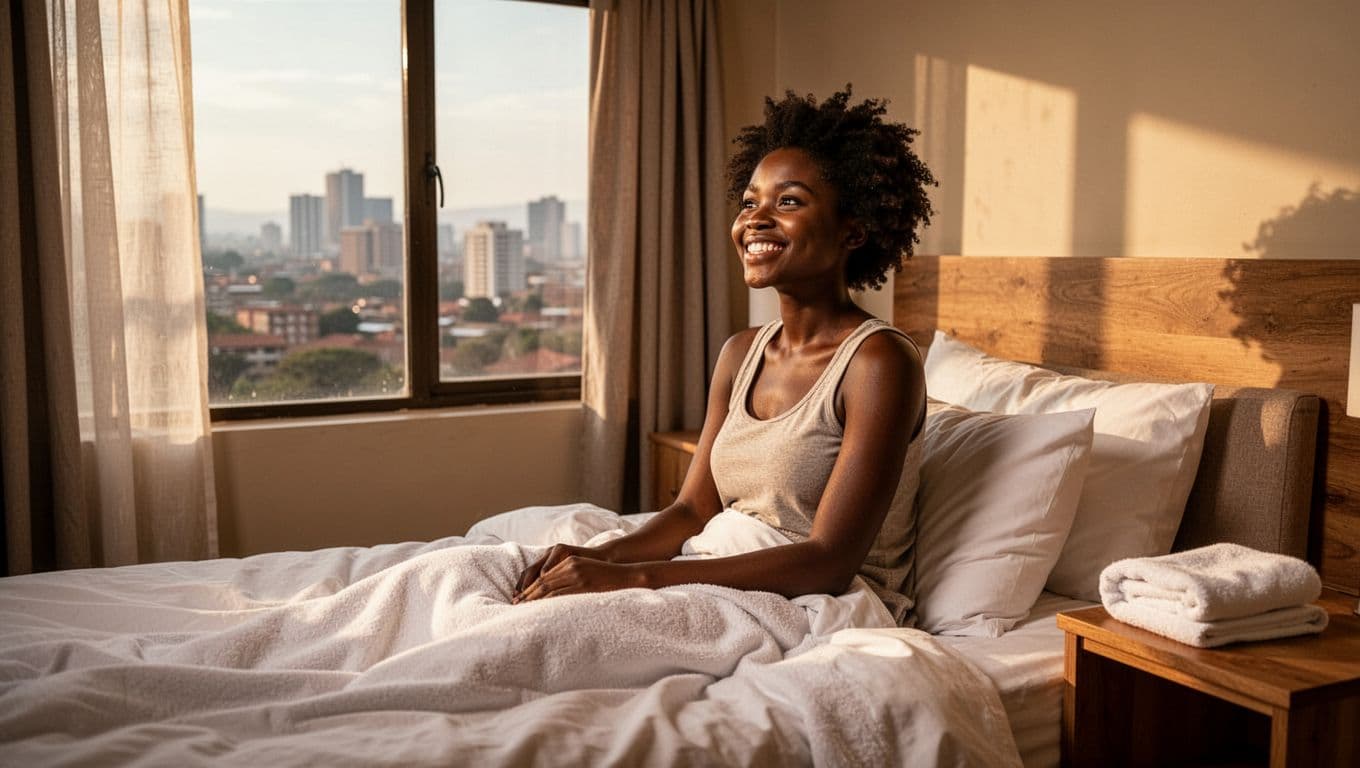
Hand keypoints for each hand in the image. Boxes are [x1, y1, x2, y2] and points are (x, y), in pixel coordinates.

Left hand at [513, 553, 642, 602]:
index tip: (519, 598)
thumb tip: (553, 594)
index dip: (530, 586)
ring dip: (534, 599)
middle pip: (543, 581)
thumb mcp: (585, 571)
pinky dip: (549, 601)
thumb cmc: (606, 576)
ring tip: (524, 609)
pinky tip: (541, 608)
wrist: (627, 574)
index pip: (543, 575)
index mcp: (569, 561)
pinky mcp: (584, 582)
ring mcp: (577, 573)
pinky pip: (561, 593)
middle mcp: (570, 565)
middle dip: (528, 593)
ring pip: (549, 587)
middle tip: (516, 605)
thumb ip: (569, 578)